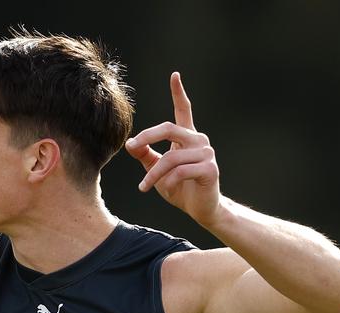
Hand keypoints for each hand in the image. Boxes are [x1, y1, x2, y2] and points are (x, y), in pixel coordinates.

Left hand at [125, 72, 220, 226]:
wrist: (201, 209)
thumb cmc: (180, 187)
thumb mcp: (157, 169)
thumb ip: (145, 154)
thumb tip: (129, 143)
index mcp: (187, 137)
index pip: (184, 110)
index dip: (178, 92)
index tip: (175, 75)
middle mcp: (198, 140)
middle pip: (168, 128)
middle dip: (146, 136)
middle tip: (131, 146)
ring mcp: (206, 153)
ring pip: (170, 157)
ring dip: (153, 174)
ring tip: (143, 187)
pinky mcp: (210, 169)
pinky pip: (181, 171)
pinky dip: (168, 182)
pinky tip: (167, 190)